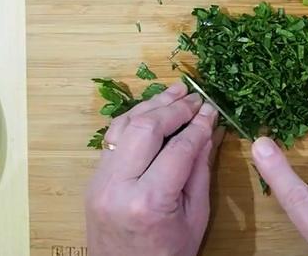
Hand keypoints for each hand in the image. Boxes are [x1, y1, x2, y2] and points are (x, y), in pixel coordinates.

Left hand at [85, 82, 222, 255]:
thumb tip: (209, 131)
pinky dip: (133, 119)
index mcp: (149, 202)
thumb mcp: (195, 217)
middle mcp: (118, 187)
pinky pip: (113, 138)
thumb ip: (200, 171)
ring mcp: (100, 181)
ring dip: (152, 105)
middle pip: (146, 129)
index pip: (179, 148)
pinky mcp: (94, 179)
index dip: (199, 126)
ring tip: (177, 90)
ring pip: (124, 126)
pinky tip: (152, 109)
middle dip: (175, 108)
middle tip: (197, 97)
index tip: (213, 111)